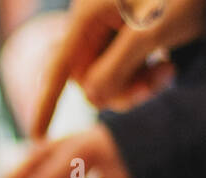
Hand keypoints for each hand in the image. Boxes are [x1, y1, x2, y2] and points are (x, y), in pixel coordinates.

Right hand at [31, 0, 205, 137]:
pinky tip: (167, 65)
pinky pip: (125, 65)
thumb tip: (91, 100)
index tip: (37, 136)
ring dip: (136, 83)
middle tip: (154, 84)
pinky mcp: (133, 29)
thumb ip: (115, 71)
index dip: (46, 104)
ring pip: (109, 74)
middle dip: (117, 89)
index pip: (58, 69)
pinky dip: (143, 73)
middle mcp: (94, 18)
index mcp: (87, 14)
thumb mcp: (150, 33)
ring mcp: (113, 23)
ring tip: (168, 72)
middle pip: (87, 76)